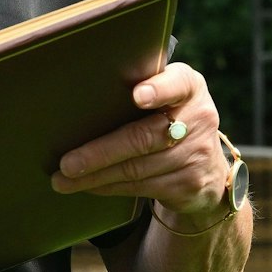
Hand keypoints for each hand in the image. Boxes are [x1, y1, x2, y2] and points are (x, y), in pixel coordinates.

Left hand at [51, 61, 229, 229]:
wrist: (207, 164)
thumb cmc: (167, 115)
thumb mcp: (165, 93)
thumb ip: (138, 85)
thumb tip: (77, 92)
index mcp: (189, 87)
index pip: (178, 83)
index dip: (158, 90)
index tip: (137, 96)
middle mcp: (199, 118)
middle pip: (144, 137)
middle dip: (100, 152)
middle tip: (67, 163)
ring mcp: (197, 154)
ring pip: (137, 168)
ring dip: (96, 176)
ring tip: (63, 180)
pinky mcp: (190, 184)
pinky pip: (142, 187)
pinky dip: (109, 187)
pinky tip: (88, 186)